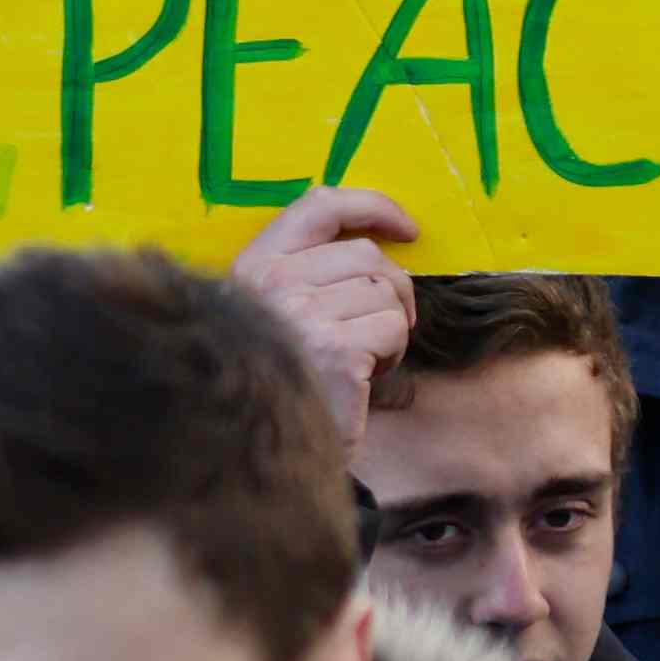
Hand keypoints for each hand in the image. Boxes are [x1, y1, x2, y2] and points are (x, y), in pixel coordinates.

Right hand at [227, 187, 424, 417]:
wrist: (266, 455)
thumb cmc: (283, 380)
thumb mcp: (276, 313)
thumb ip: (308, 272)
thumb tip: (382, 241)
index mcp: (254, 264)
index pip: (320, 205)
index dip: (372, 207)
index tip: (406, 229)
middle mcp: (272, 282)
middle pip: (367, 255)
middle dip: (392, 290)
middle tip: (381, 328)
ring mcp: (303, 315)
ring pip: (386, 293)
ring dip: (390, 328)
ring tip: (362, 358)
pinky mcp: (336, 351)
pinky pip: (393, 328)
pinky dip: (392, 353)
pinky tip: (365, 375)